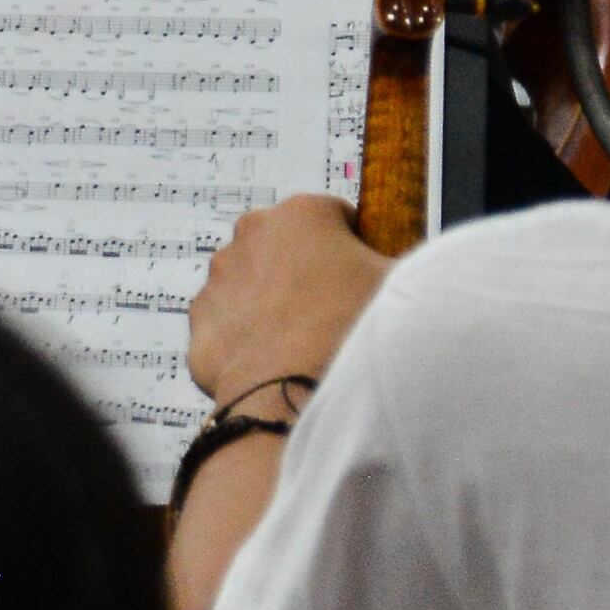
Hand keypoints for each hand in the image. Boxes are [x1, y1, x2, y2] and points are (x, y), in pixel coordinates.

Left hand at [188, 195, 389, 407]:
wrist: (300, 395)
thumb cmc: (354, 334)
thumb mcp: (402, 289)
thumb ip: (399, 267)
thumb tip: (408, 275)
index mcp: (303, 214)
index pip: (334, 217)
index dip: (354, 248)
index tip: (363, 277)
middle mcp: (251, 235)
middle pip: (287, 248)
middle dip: (307, 273)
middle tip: (335, 314)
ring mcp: (220, 278)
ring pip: (252, 284)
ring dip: (273, 305)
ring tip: (305, 344)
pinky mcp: (201, 322)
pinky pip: (230, 326)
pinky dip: (249, 341)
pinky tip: (276, 366)